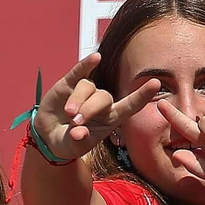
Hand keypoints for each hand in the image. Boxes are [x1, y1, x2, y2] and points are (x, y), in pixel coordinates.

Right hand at [34, 52, 160, 161]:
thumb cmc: (68, 142)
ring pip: (87, 87)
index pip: (129, 106)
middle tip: (76, 122)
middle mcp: (101, 103)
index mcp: (110, 119)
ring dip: (78, 100)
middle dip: (90, 109)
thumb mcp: (73, 147)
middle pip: (103, 97)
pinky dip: (86, 64)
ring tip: (69, 113)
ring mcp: (86, 91)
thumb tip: (78, 132)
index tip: (156, 83)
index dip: (141, 95)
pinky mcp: (69, 83)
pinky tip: (95, 58)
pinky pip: (79, 71)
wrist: (48, 135)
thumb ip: (77, 140)